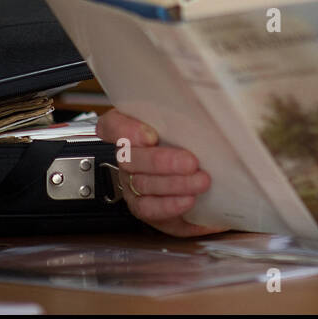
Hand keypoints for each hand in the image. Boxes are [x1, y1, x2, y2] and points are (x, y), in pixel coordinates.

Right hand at [94, 109, 226, 237]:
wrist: (205, 180)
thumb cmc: (195, 146)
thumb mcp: (190, 127)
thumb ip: (187, 118)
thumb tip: (204, 111)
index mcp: (134, 130)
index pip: (112, 125)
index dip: (125, 130)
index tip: (150, 135)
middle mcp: (128, 156)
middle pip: (131, 158)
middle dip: (162, 161)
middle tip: (191, 162)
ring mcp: (132, 182)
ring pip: (142, 183)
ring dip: (174, 184)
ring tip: (200, 181)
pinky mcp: (142, 206)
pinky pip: (148, 207)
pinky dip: (169, 204)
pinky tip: (188, 200)